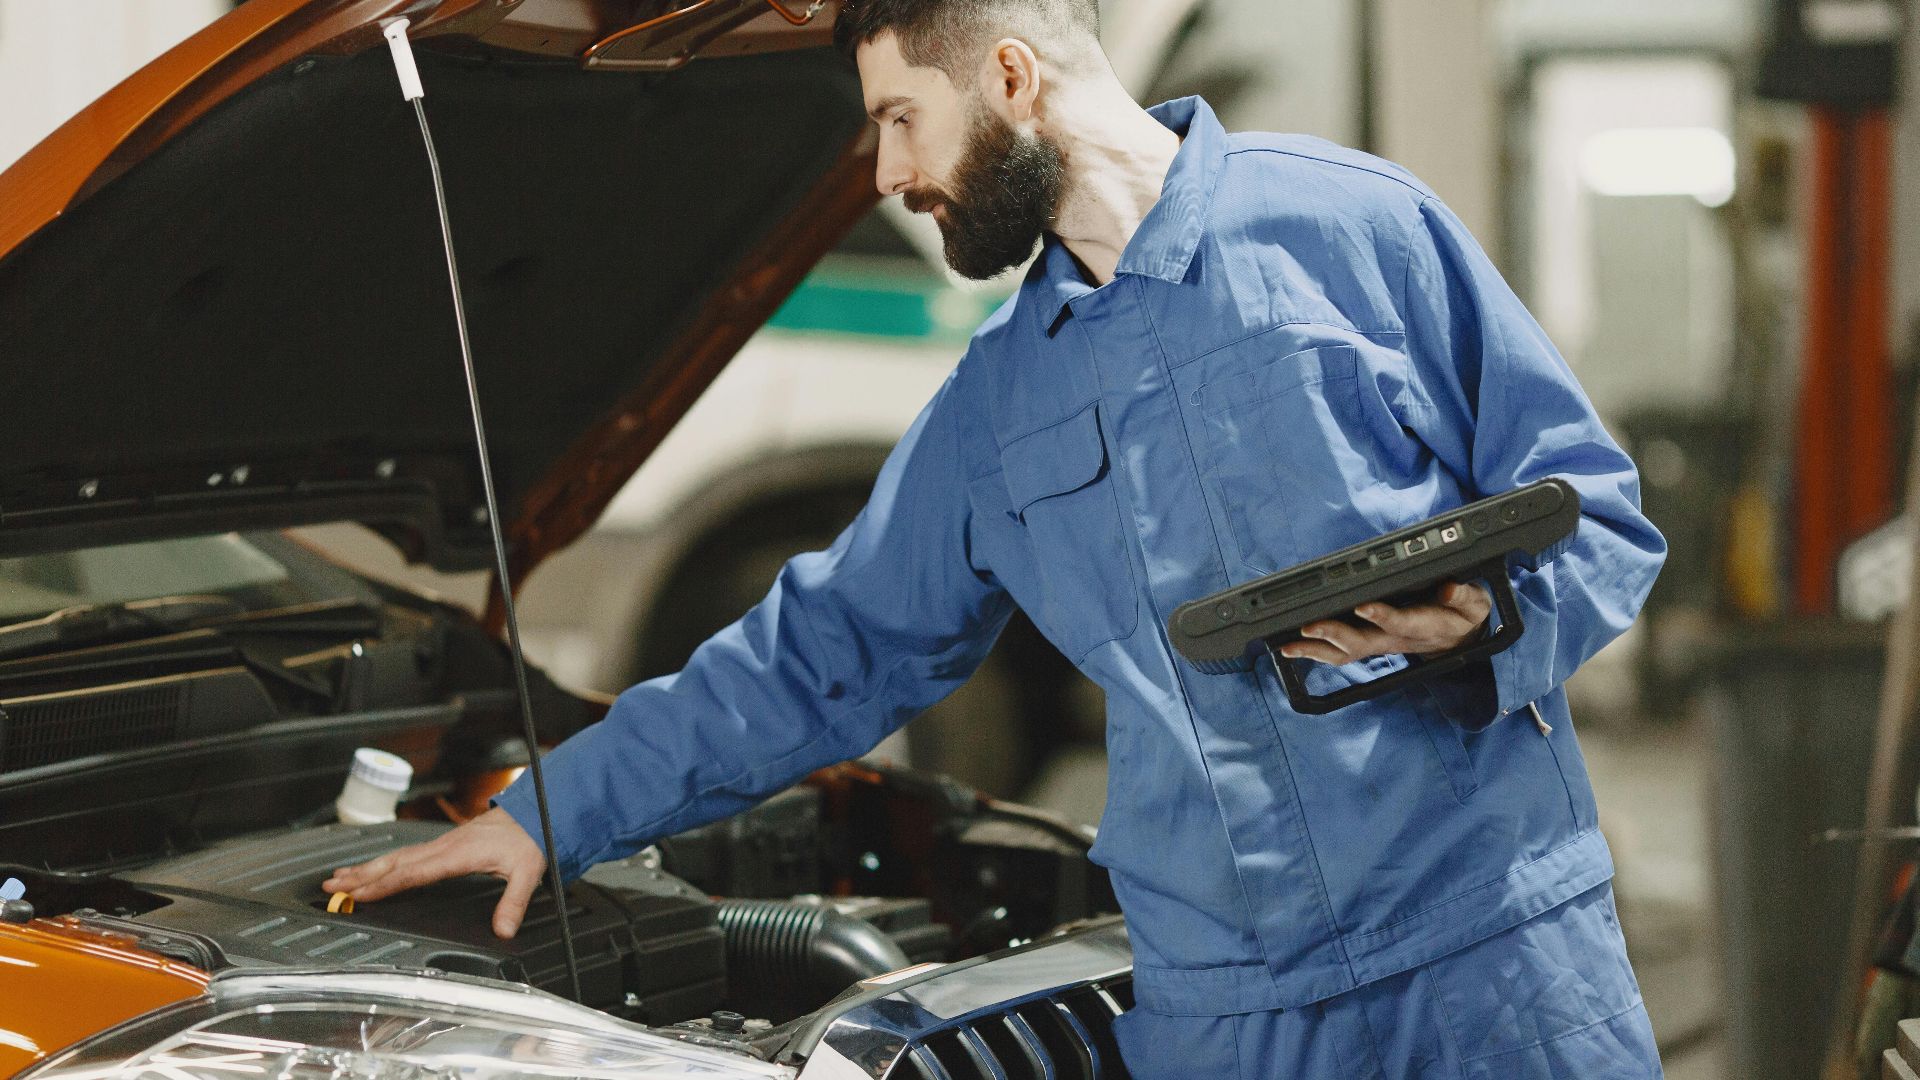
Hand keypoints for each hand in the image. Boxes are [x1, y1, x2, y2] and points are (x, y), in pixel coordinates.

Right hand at [321, 806, 545, 938]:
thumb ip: (514, 902)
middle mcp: (443, 847)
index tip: (359, 894)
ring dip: (367, 867)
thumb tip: (504, 930)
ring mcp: (441, 844)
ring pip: (397, 856)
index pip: (414, 873)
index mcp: (457, 854)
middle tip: (332, 887)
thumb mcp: (527, 872)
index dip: (385, 884)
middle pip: (395, 863)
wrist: (533, 813)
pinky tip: (373, 868)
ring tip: (339, 877)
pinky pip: (406, 853)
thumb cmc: (528, 839)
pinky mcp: (443, 844)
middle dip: (361, 875)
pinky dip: (384, 862)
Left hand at [1278, 581, 1491, 664]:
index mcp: (1424, 626)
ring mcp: (1381, 644)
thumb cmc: (1464, 615)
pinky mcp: (1371, 643)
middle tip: (1308, 625)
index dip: (1382, 616)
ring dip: (1317, 649)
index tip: (1363, 605)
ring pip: (1346, 653)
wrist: (1460, 638)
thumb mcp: (1475, 603)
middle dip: (1334, 635)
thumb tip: (1449, 590)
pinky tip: (1292, 648)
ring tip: (1289, 645)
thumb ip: (1464, 596)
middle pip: (1362, 643)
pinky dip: (1315, 652)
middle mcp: (1396, 639)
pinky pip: (1340, 654)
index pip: (1401, 623)